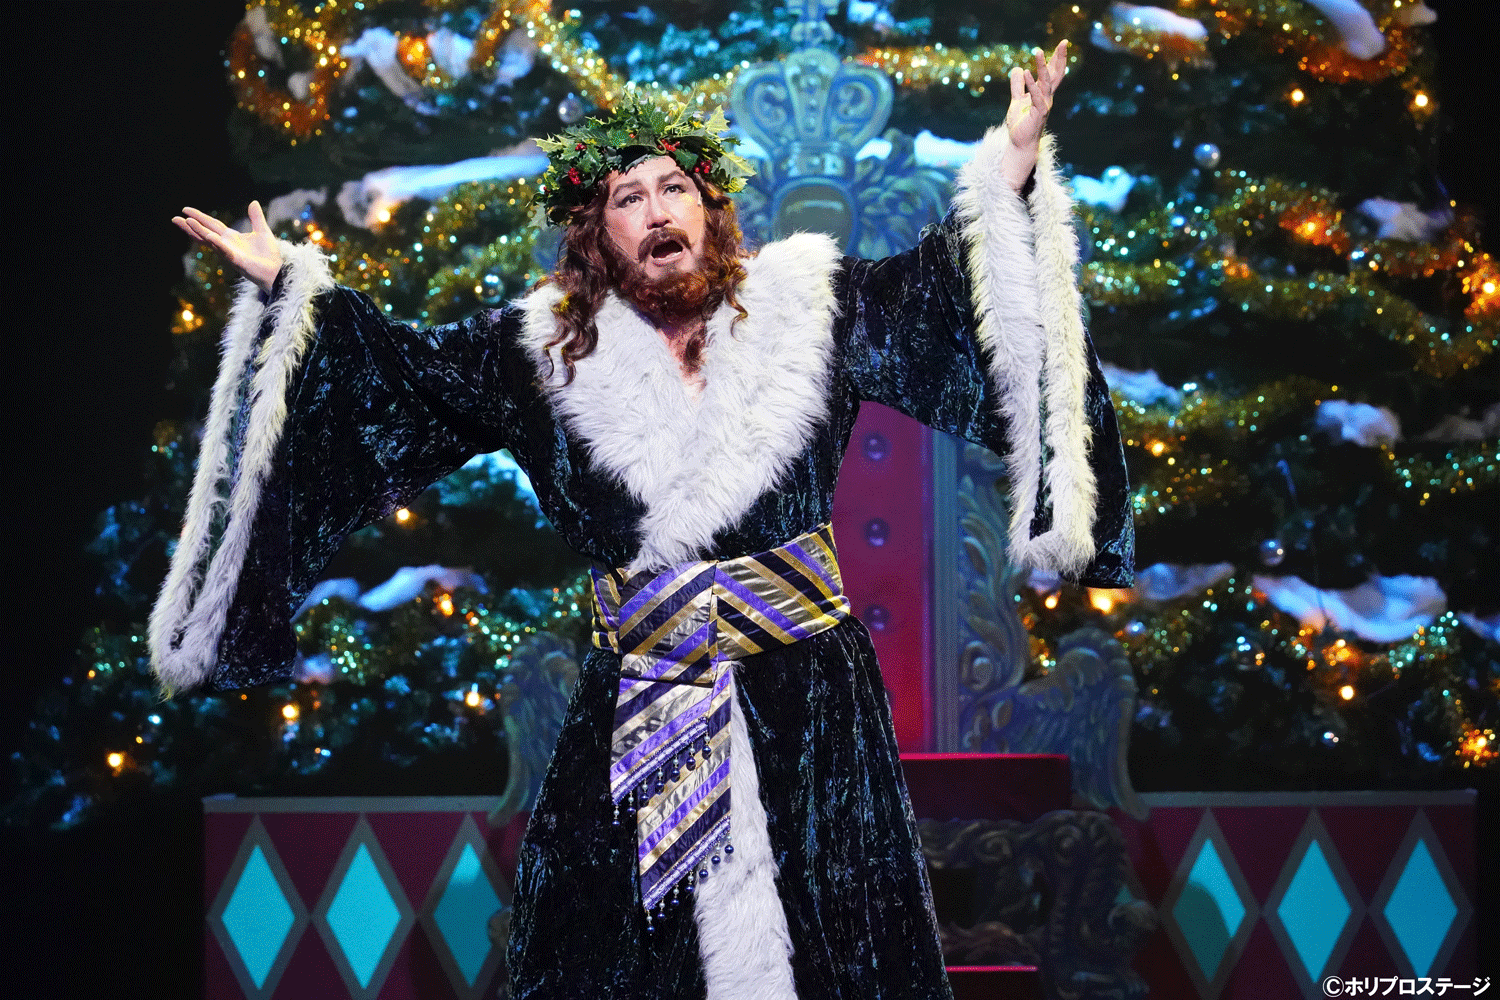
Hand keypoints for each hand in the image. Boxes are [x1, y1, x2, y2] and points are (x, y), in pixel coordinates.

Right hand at [173, 201, 282, 294]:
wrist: (277, 271)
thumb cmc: (269, 255)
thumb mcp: (262, 231)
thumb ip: (256, 218)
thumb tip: (253, 202)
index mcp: (231, 237)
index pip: (211, 224)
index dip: (199, 217)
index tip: (185, 210)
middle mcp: (226, 245)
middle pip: (205, 232)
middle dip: (190, 225)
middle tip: (175, 218)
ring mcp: (230, 253)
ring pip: (211, 240)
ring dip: (199, 231)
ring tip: (187, 222)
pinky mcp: (237, 261)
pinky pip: (225, 251)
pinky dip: (218, 244)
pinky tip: (210, 236)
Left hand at [1000, 39, 1068, 189]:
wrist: (1020, 142)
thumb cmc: (1021, 123)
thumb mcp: (1017, 100)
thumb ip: (1017, 85)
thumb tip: (1017, 68)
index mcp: (1043, 93)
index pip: (1053, 72)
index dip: (1057, 58)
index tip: (1063, 43)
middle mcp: (1047, 97)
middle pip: (1055, 75)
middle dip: (1059, 58)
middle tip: (1064, 42)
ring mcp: (1044, 105)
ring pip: (1045, 83)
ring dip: (1042, 67)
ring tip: (1038, 51)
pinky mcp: (1038, 113)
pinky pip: (1035, 96)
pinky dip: (1031, 85)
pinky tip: (1026, 72)